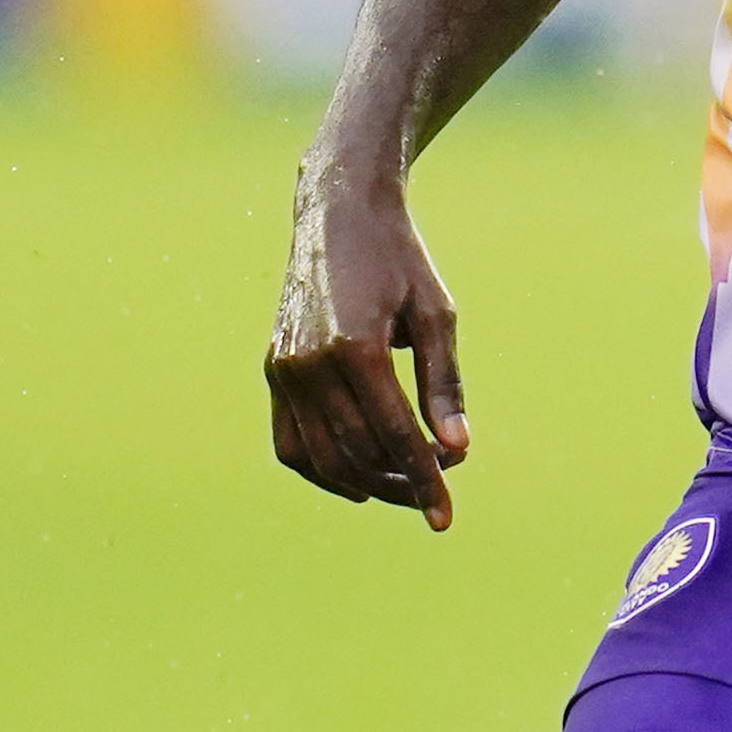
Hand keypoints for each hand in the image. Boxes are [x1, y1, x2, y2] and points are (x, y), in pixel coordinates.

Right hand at [265, 160, 469, 527]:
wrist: (338, 214)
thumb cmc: (399, 261)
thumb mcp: (437, 315)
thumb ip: (444, 384)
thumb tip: (457, 448)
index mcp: (356, 345)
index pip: (394, 434)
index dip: (423, 480)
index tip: (446, 517)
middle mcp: (311, 362)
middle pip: (358, 452)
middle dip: (403, 480)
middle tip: (442, 480)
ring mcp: (285, 368)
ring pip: (322, 456)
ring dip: (367, 482)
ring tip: (407, 482)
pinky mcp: (274, 369)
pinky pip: (290, 442)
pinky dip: (322, 469)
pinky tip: (358, 479)